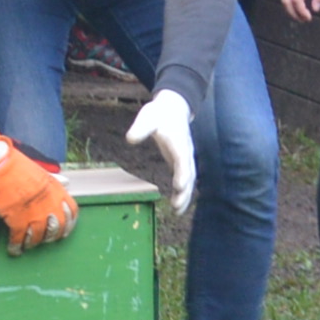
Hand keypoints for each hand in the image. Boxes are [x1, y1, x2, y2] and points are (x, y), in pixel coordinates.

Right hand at [0, 131, 76, 250]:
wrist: (0, 165)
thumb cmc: (18, 166)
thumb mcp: (42, 172)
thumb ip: (52, 183)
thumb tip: (64, 183)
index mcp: (57, 191)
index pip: (71, 212)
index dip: (68, 223)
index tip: (64, 229)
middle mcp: (50, 205)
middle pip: (57, 228)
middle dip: (51, 236)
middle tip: (44, 239)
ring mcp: (34, 214)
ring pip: (39, 236)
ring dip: (33, 243)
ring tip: (27, 244)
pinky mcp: (18, 220)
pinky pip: (19, 239)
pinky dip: (16, 246)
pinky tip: (14, 249)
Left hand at [121, 89, 197, 206]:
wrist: (174, 108)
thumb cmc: (159, 113)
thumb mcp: (147, 117)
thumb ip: (140, 128)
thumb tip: (130, 139)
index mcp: (178, 141)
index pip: (182, 159)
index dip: (182, 173)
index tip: (179, 186)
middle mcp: (185, 152)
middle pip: (189, 174)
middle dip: (185, 191)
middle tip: (176, 207)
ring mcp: (185, 158)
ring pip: (189, 179)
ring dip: (185, 195)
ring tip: (177, 211)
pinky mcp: (181, 161)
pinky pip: (185, 178)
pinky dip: (182, 191)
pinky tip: (177, 204)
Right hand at [280, 0, 319, 20]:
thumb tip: (315, 8)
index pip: (296, 0)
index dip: (301, 12)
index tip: (309, 17)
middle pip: (286, 2)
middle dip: (293, 14)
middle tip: (303, 19)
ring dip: (290, 9)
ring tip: (300, 15)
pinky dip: (288, 2)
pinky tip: (296, 6)